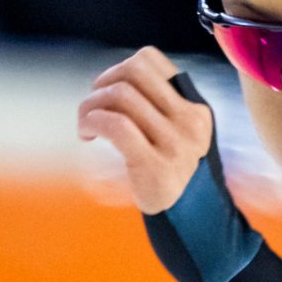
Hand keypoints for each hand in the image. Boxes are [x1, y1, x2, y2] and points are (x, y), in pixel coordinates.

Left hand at [77, 46, 214, 213]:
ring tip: (87, 126)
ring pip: (122, 95)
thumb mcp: (179, 135)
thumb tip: (115, 79)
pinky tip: (88, 135)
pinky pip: (117, 125)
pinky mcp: (156, 165)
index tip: (108, 92)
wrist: (191, 221)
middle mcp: (189, 121)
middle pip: (133, 72)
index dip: (118, 69)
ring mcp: (176, 143)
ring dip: (91, 106)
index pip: (151, 60)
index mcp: (195, 107)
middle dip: (102, 83)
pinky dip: (94, 122)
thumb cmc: (172, 174)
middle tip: (93, 107)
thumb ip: (160, 107)